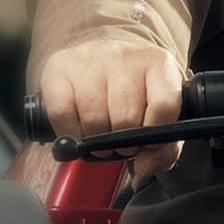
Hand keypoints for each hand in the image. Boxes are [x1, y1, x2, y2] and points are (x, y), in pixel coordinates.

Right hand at [37, 37, 186, 176]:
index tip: (149, 144)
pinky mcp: (59, 69)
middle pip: (126, 117)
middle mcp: (125, 57)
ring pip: (94, 119)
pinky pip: (62, 115)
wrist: (102, 57)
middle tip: (121, 142)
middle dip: (124, 142)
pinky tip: (79, 130)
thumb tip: (144, 166)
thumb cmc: (135, 90)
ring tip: (101, 136)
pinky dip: (70, 133)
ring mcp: (90, 60)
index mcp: (158, 64)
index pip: (164, 104)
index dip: (155, 133)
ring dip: (97, 141)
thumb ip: (164, 148)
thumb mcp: (161, 113)